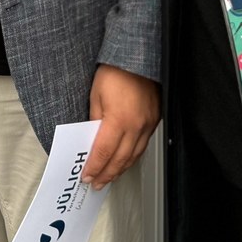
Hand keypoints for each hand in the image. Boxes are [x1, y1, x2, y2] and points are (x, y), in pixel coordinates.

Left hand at [83, 64, 158, 188]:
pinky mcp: (155, 120)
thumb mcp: (95, 95)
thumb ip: (94, 120)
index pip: (104, 152)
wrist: (138, 57)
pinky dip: (132, 157)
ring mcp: (148, 124)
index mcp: (119, 120)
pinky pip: (143, 145)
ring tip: (109, 177)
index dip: (95, 167)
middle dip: (107, 174)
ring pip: (134, 155)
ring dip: (120, 169)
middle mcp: (137, 125)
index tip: (87, 176)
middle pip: (120, 159)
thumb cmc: (115, 71)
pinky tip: (124, 161)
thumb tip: (93, 140)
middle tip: (96, 183)